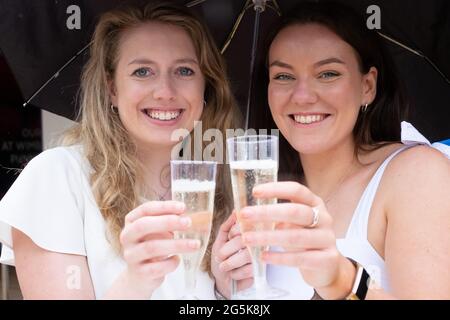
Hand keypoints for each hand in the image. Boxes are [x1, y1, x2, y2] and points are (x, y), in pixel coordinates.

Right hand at [119, 200, 200, 296]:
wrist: (141, 275)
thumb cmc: (153, 245)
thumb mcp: (158, 231)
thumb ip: (169, 221)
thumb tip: (190, 217)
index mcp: (131, 221)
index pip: (145, 209)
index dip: (164, 207)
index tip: (183, 207)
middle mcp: (127, 237)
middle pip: (143, 226)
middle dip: (167, 222)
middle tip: (188, 222)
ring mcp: (131, 255)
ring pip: (152, 247)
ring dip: (176, 244)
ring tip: (195, 244)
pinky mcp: (139, 273)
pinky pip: (156, 268)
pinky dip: (171, 263)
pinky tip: (178, 259)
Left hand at [211, 211, 252, 298]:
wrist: (222, 280)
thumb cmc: (221, 258)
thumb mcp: (220, 241)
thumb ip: (227, 226)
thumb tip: (235, 211)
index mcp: (247, 234)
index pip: (244, 226)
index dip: (233, 232)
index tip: (227, 239)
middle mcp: (254, 243)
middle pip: (245, 240)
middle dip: (227, 250)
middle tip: (220, 256)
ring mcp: (258, 257)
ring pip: (246, 256)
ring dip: (230, 263)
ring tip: (224, 266)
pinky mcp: (259, 270)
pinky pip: (249, 269)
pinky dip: (236, 273)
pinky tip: (233, 273)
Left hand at [240, 182, 353, 298]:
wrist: (328, 267)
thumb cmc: (305, 241)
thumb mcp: (294, 224)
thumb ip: (276, 217)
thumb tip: (244, 213)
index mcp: (315, 204)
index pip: (297, 191)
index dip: (276, 189)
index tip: (255, 191)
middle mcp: (324, 218)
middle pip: (295, 211)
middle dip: (267, 212)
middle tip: (245, 214)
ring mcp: (328, 239)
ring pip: (296, 236)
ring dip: (268, 237)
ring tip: (247, 238)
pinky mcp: (327, 259)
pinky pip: (300, 258)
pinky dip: (279, 257)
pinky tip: (263, 256)